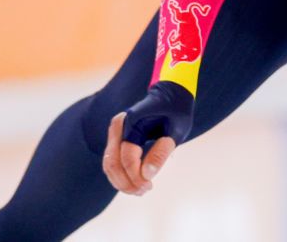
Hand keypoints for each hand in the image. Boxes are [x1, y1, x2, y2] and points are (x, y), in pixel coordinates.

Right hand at [102, 81, 193, 195]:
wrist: (171, 96)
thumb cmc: (177, 112)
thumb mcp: (177, 131)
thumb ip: (162, 152)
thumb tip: (146, 176)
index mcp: (132, 120)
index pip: (127, 155)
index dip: (135, 174)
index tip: (149, 185)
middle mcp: (119, 125)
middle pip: (112, 162)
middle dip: (126, 182)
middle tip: (145, 190)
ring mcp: (115, 132)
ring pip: (109, 164)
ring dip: (122, 182)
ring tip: (141, 191)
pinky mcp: (117, 139)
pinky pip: (113, 161)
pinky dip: (121, 175)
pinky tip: (136, 184)